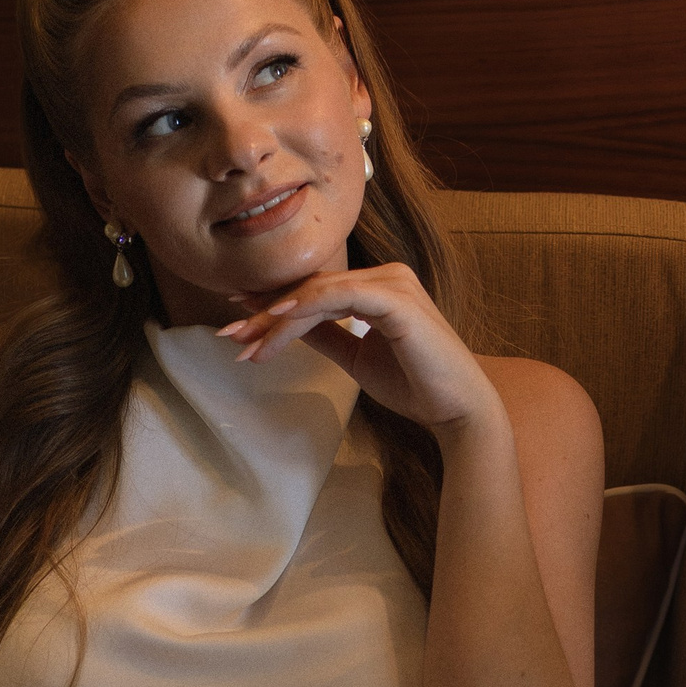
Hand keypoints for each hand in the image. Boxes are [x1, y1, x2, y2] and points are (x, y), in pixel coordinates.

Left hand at [214, 263, 499, 435]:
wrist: (456, 410)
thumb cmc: (415, 386)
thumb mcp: (357, 359)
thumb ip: (326, 337)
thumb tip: (286, 327)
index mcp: (379, 286)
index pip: (315, 290)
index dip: (274, 305)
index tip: (238, 321)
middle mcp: (387, 276)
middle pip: (312, 287)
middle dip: (266, 312)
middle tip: (229, 332)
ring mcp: (393, 283)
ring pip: (319, 292)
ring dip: (277, 317)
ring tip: (246, 340)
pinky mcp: (397, 299)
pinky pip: (340, 296)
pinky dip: (305, 307)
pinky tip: (277, 320)